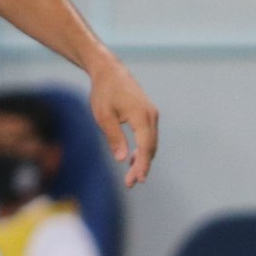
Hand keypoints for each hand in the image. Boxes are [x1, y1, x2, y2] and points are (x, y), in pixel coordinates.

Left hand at [88, 59, 158, 186]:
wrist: (110, 71)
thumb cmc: (104, 93)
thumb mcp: (103, 117)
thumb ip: (114, 137)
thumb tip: (123, 159)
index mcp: (141, 116)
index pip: (145, 146)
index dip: (142, 165)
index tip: (137, 180)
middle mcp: (151, 115)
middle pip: (150, 147)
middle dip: (141, 166)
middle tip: (130, 183)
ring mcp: (151, 114)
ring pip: (151, 143)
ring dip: (143, 159)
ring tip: (131, 176)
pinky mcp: (148, 114)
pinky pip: (149, 136)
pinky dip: (143, 149)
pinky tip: (133, 158)